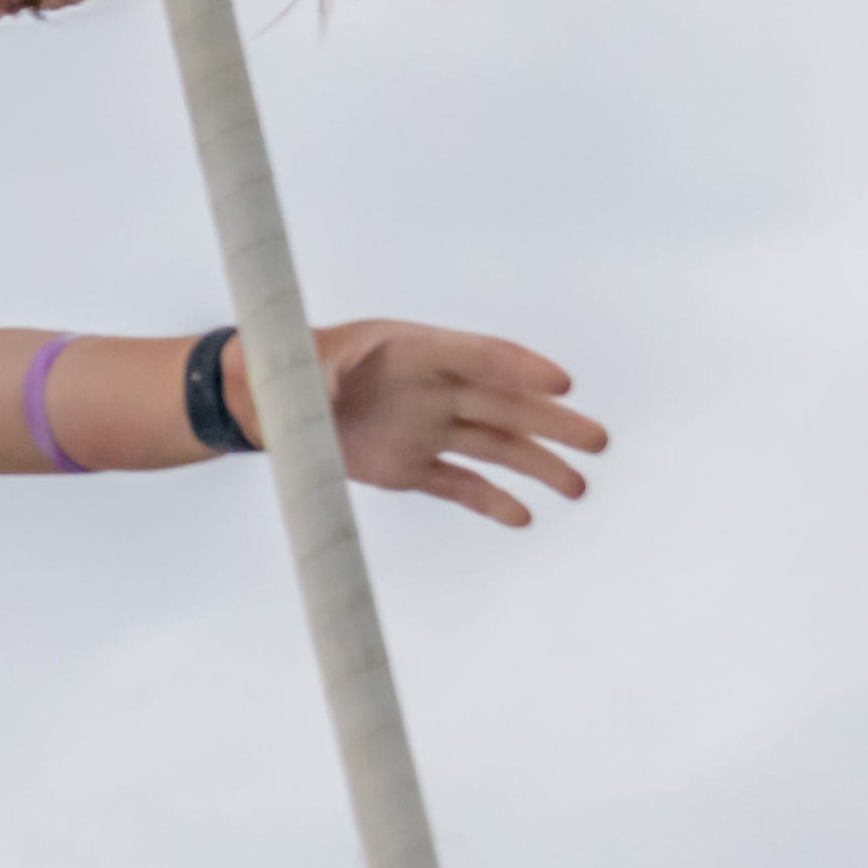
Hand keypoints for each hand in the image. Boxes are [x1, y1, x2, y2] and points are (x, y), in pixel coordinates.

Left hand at [231, 320, 607, 527]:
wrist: (268, 404)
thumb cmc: (287, 366)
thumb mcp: (297, 359)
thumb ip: (319, 370)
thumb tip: (323, 381)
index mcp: (414, 351)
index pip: (479, 355)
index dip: (520, 368)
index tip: (561, 384)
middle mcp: (433, 389)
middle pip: (505, 405)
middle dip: (553, 423)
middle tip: (599, 441)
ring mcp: (427, 429)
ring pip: (495, 448)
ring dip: (537, 466)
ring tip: (577, 487)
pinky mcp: (411, 467)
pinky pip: (460, 485)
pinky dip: (490, 501)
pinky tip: (524, 517)